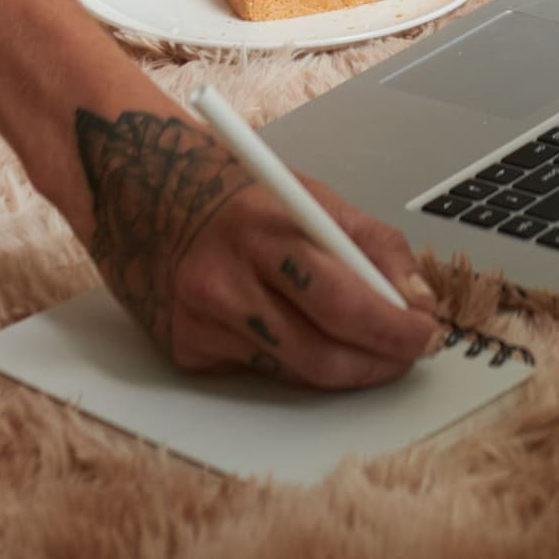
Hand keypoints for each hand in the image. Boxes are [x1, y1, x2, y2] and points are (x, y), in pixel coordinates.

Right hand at [76, 107, 437, 386]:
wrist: (131, 188)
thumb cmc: (227, 187)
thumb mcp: (303, 192)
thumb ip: (366, 241)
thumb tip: (415, 297)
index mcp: (264, 231)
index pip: (345, 300)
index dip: (394, 327)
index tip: (427, 331)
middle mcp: (226, 282)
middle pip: (322, 352)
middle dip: (380, 361)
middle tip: (410, 353)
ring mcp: (200, 323)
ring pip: (294, 372)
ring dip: (346, 369)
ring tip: (376, 352)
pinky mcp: (183, 351)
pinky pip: (258, 371)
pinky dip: (294, 361)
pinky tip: (305, 338)